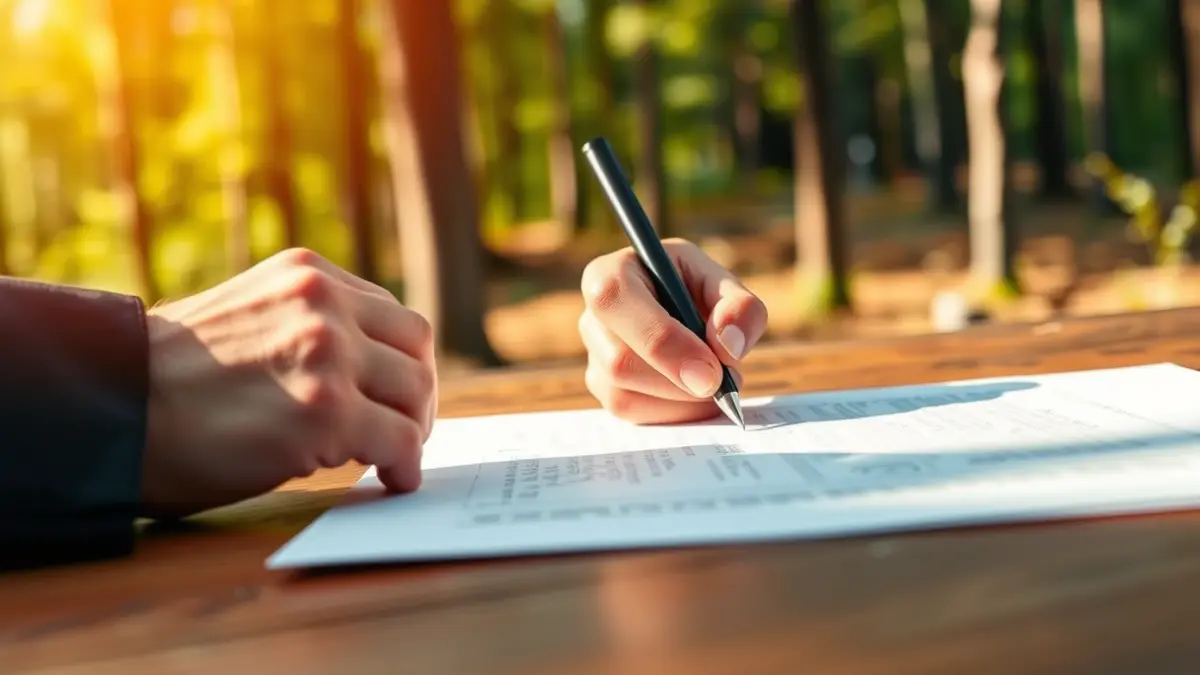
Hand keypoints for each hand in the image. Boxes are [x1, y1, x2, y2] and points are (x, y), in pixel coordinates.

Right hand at [140, 248, 435, 517]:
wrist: (115, 405)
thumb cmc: (174, 376)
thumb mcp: (250, 317)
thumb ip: (306, 326)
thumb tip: (368, 375)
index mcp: (307, 275)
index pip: (391, 315)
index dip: (401, 362)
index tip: (396, 394)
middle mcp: (324, 303)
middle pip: (417, 347)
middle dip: (417, 393)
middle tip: (406, 427)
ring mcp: (328, 355)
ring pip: (415, 393)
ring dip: (411, 429)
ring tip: (392, 456)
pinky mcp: (328, 412)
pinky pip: (400, 441)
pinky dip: (405, 465)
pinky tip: (393, 479)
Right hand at [578, 238, 767, 424]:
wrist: (685, 314)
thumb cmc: (697, 292)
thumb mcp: (725, 285)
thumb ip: (740, 307)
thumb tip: (728, 346)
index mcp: (610, 274)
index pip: (616, 303)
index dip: (663, 342)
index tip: (711, 373)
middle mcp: (591, 318)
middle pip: (619, 363)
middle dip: (677, 383)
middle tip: (723, 384)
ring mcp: (593, 358)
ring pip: (624, 396)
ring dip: (679, 402)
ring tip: (715, 382)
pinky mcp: (604, 390)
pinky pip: (632, 415)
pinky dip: (673, 413)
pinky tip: (695, 396)